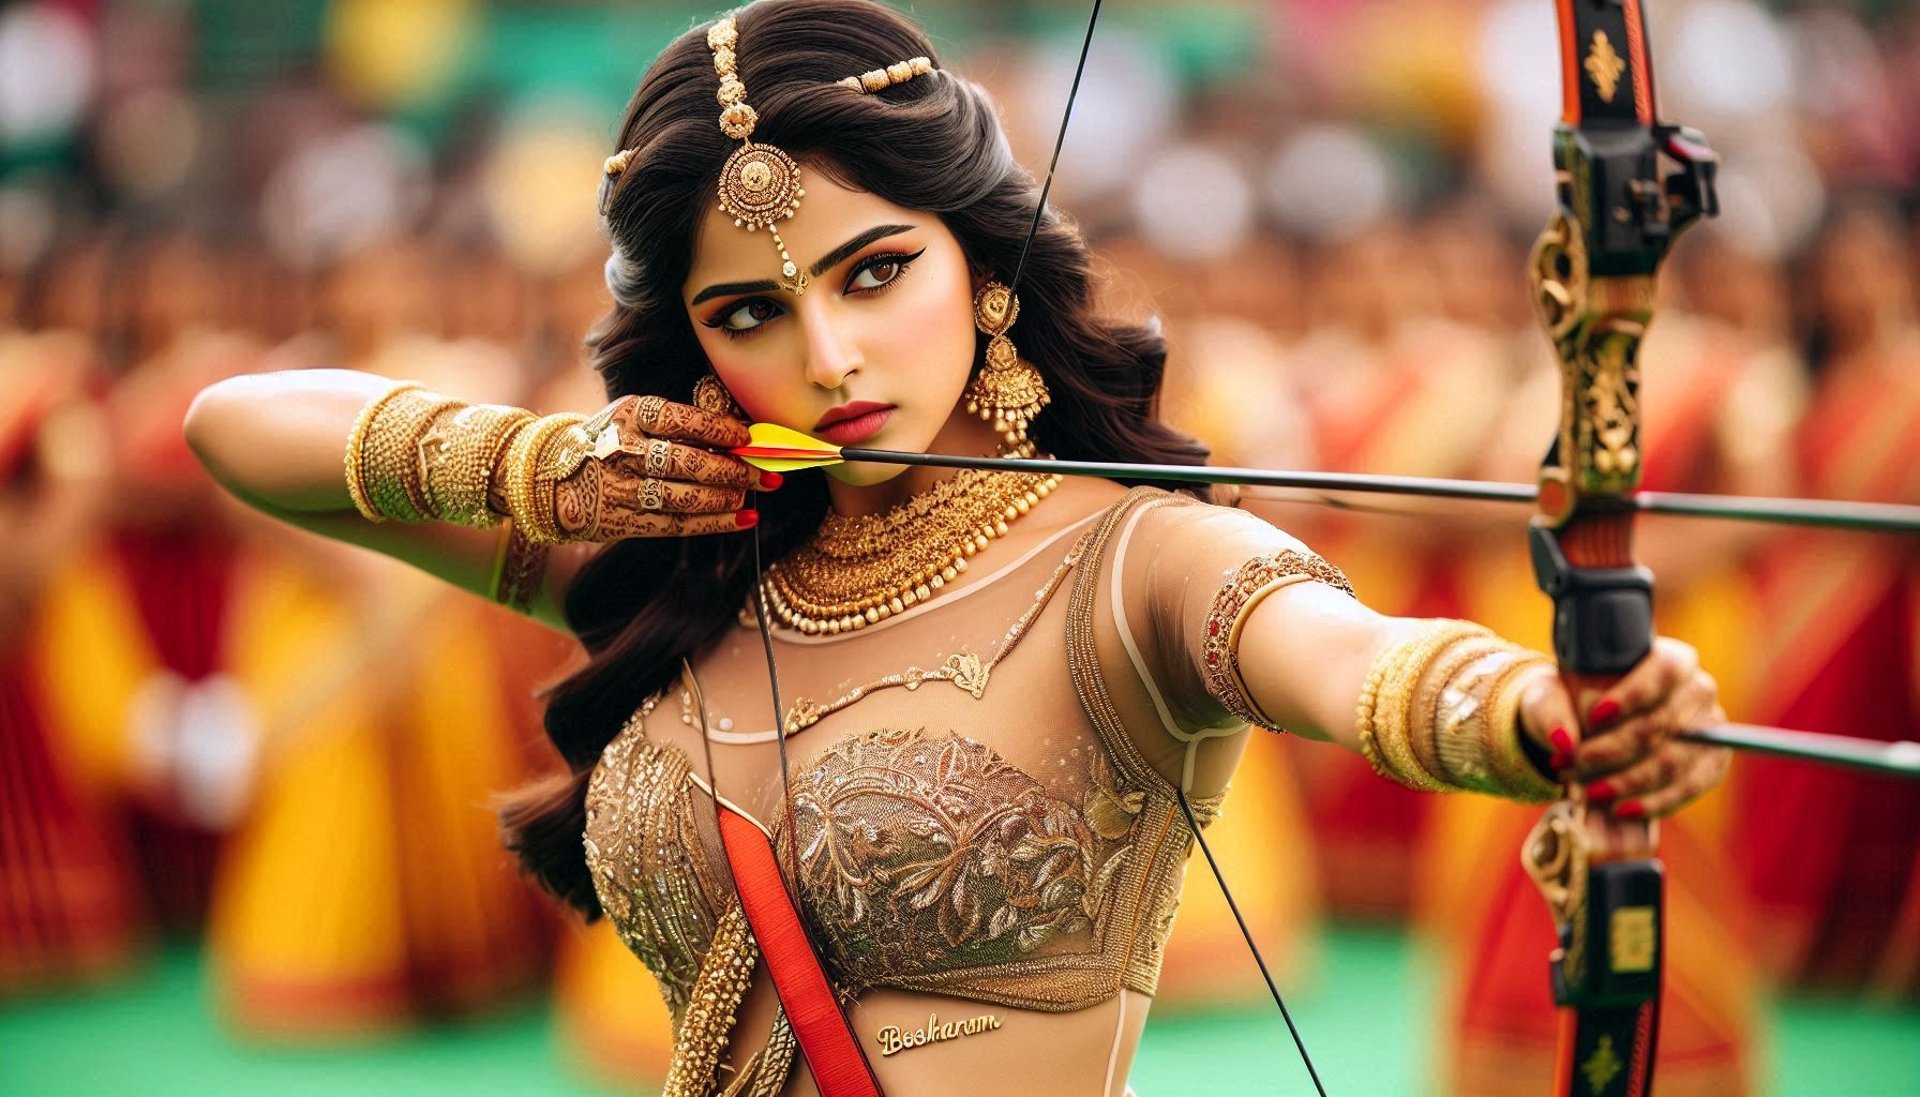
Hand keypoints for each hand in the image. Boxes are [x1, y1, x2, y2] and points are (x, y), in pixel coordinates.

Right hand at [550, 394, 778, 540]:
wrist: (550, 475)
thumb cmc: (608, 440)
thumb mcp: (632, 418)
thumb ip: (677, 424)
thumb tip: (740, 434)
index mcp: (629, 415)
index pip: (679, 420)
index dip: (717, 429)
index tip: (748, 437)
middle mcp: (623, 450)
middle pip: (686, 462)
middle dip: (732, 469)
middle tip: (765, 473)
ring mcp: (622, 488)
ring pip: (684, 497)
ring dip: (725, 498)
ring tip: (753, 494)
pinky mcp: (625, 521)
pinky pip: (677, 524)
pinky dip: (714, 523)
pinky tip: (743, 518)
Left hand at [1518, 636, 1731, 820]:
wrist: (1586, 728)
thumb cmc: (1572, 701)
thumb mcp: (1551, 696)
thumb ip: (1551, 711)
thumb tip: (1563, 741)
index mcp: (1670, 657)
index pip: (1665, 670)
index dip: (1634, 695)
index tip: (1594, 717)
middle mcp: (1698, 690)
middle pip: (1662, 724)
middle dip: (1612, 751)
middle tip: (1571, 765)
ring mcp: (1710, 729)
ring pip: (1672, 761)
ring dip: (1626, 782)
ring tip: (1586, 791)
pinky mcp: (1711, 763)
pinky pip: (1688, 788)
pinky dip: (1652, 802)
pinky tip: (1620, 808)